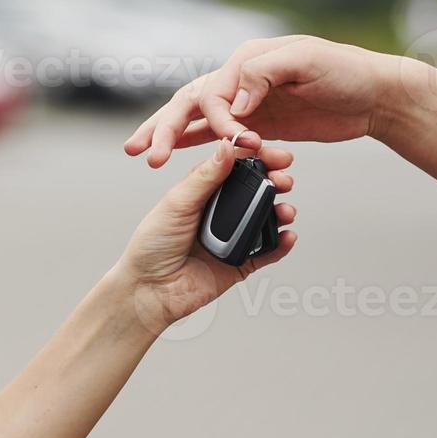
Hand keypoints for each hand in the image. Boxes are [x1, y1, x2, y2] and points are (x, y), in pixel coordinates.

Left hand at [118, 140, 297, 333]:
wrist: (149, 290)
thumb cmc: (152, 246)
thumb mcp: (177, 203)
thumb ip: (205, 176)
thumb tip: (227, 147)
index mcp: (202, 191)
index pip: (236, 167)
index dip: (257, 158)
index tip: (276, 153)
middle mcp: (219, 211)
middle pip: (256, 190)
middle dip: (275, 182)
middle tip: (285, 180)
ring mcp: (231, 237)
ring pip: (265, 220)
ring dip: (281, 212)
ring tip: (286, 210)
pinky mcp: (239, 262)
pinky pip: (267, 252)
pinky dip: (280, 245)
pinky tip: (287, 236)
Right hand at [123, 35, 405, 167]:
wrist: (375, 94)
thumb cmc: (346, 72)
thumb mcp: (308, 61)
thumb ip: (265, 74)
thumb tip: (234, 102)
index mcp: (248, 61)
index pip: (213, 92)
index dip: (217, 120)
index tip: (237, 141)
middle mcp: (241, 80)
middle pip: (189, 102)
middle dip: (163, 128)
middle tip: (141, 152)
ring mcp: (247, 103)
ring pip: (195, 118)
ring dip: (167, 135)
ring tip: (138, 152)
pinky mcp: (257, 123)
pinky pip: (217, 134)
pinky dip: (193, 143)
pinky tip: (171, 155)